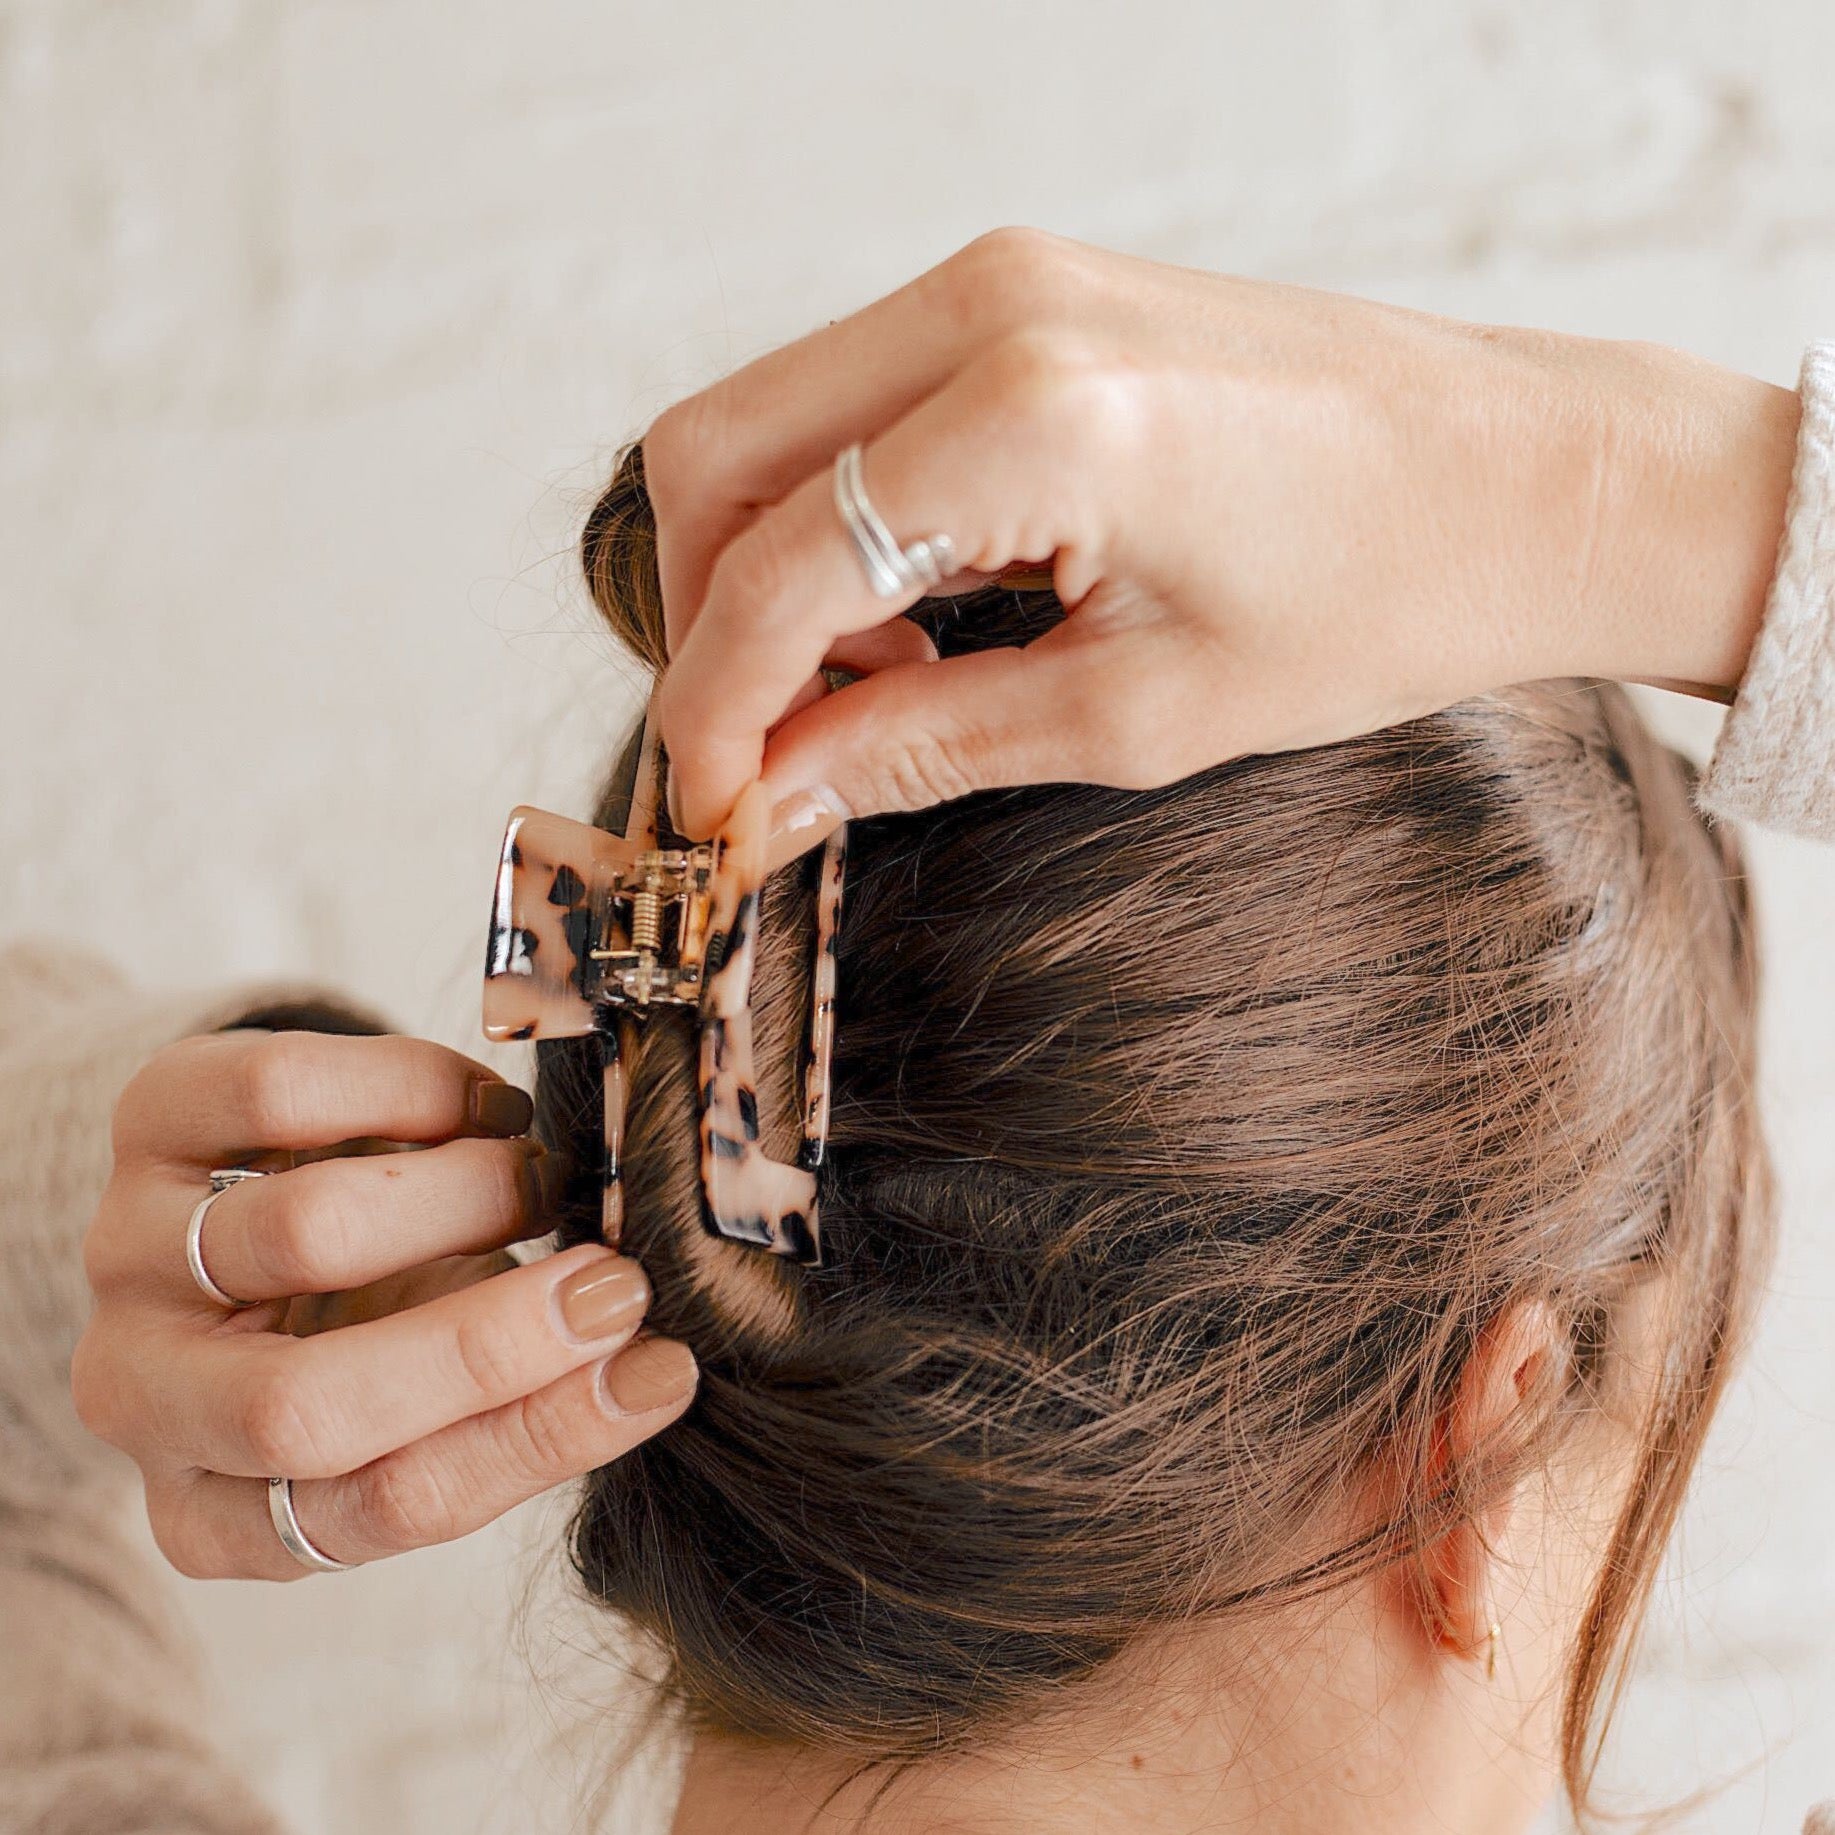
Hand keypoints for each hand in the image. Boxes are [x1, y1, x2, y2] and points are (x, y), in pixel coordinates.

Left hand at [73, 1029, 695, 1579]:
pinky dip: (411, 1089)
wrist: (262, 1192)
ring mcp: (128, 1260)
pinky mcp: (144, 1126)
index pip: (375, 1510)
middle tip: (613, 1279)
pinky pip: (274, 1094)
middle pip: (302, 1406)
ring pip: (303, 1235)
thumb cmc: (369, 1319)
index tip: (657, 1372)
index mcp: (220, 1513)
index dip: (534, 1439)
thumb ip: (516, 1395)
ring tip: (539, 1181)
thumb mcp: (432, 1392)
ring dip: (464, 1198)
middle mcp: (148, 1400)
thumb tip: (647, 1364)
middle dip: (485, 1342)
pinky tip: (477, 1105)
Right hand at [646, 228, 1800, 844]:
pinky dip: (836, 512)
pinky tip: (920, 607)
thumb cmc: (1384, 597)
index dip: (712, 713)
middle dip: (702, 625)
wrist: (1538, 477)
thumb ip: (922, 744)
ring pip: (768, 418)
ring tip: (869, 689)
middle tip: (767, 753)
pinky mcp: (1029, 289)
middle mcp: (991, 307)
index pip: (771, 573)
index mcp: (1033, 415)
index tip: (708, 815)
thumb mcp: (1139, 712)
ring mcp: (1005, 277)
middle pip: (711, 457)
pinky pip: (852, 396)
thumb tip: (769, 798)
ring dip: (766, 567)